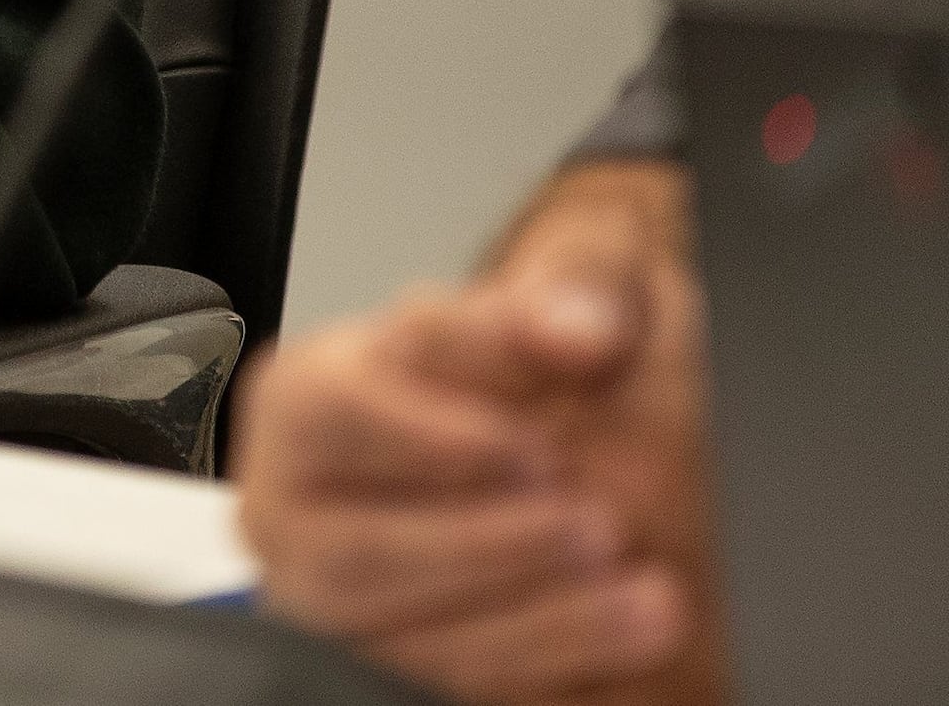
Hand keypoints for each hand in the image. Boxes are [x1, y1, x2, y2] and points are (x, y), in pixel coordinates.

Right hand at [236, 162, 720, 702]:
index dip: (431, 434)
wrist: (627, 470)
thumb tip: (575, 326)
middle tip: (591, 519)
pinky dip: (552, 662)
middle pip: (347, 549)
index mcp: (317, 393)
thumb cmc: (574, 375)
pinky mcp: (403, 662)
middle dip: (480, 544)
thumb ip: (582, 283)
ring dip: (532, 615)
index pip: (329, 408)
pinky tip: (633, 625)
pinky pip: (454, 688)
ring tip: (641, 584)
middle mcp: (307, 504)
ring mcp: (347, 600)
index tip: (533, 441)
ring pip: (401, 639)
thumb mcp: (594, 292)